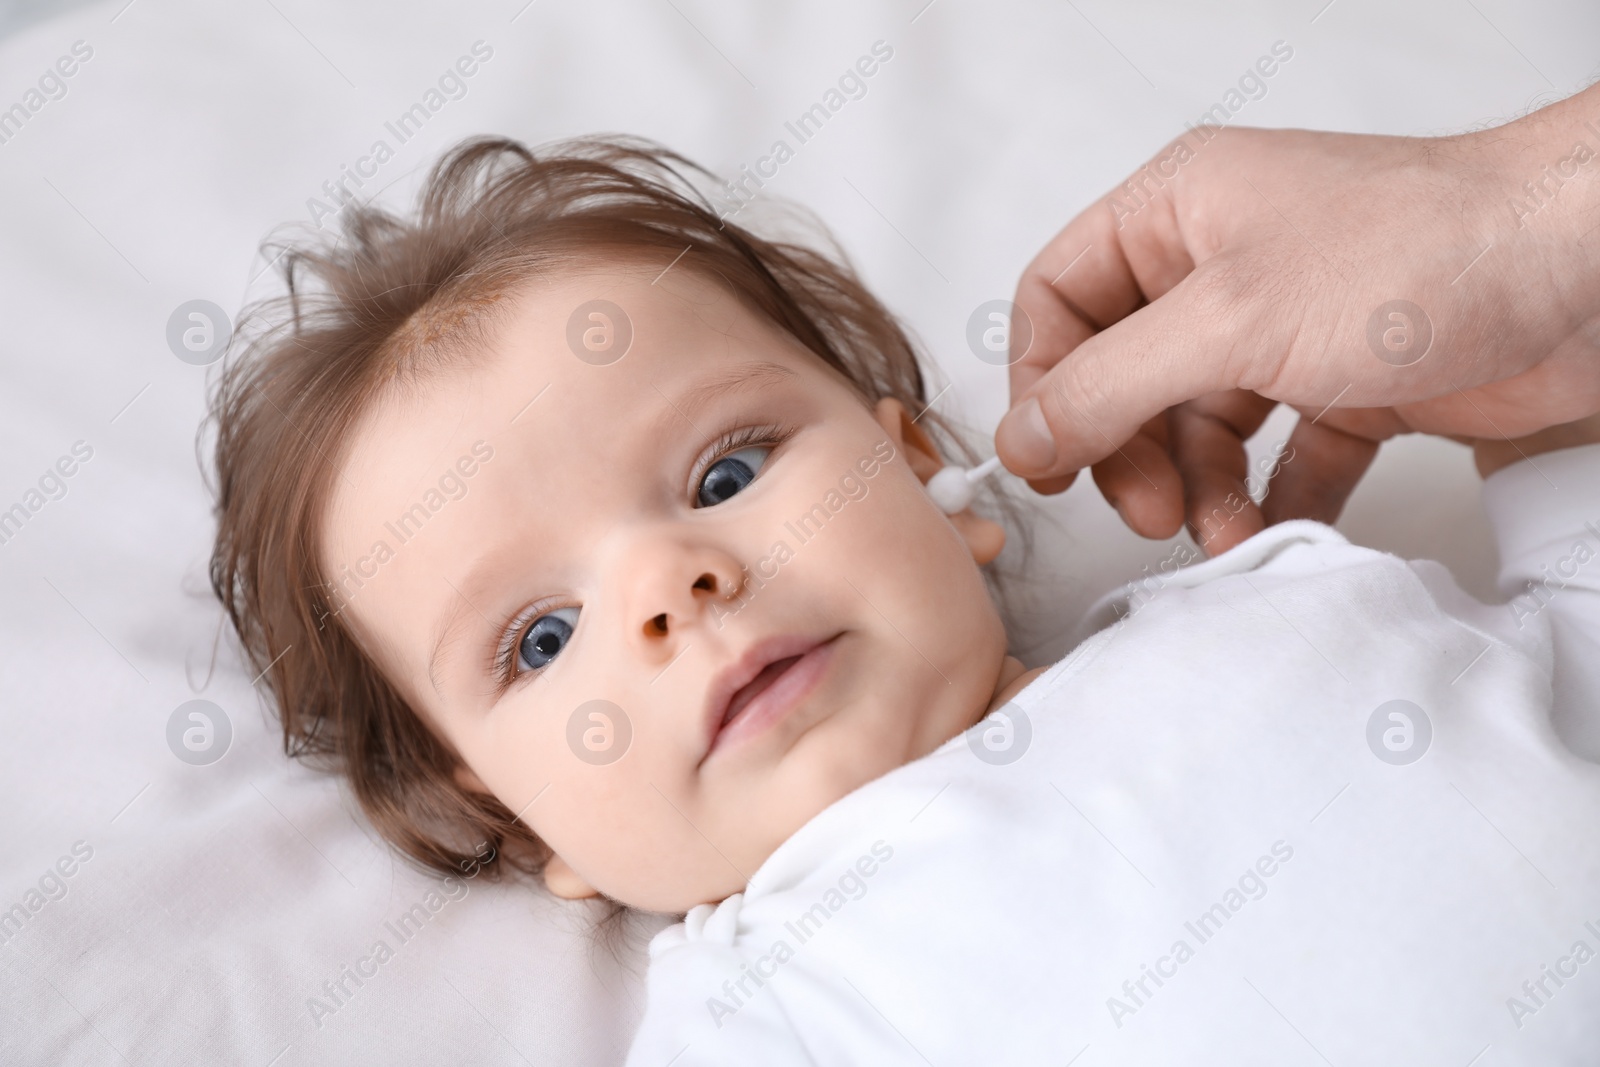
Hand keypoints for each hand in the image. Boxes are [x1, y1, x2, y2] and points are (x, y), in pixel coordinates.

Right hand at [998, 85, 1599, 554]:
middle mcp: (1224, 266)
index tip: (1046, 459)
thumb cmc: (1420, 249)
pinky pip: (1282, 455)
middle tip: (1147, 507)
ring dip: (1201, 491)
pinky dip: (1272, 499)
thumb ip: (1110, 384)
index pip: (1061, 298)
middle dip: (1128, 452)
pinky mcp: (1348, 381)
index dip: (1041, 381)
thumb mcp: (1229, 319)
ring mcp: (1287, 326)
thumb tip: (1025, 435)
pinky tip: (1277, 527)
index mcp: (1179, 214)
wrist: (1579, 273)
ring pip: (1201, 427)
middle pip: (1124, 376)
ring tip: (1222, 532)